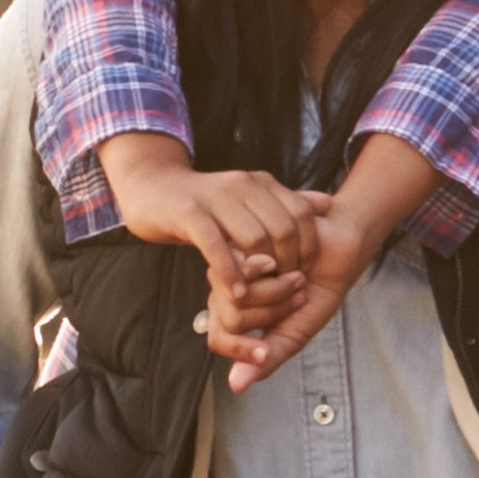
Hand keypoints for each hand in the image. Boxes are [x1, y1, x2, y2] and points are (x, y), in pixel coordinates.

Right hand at [102, 141, 317, 349]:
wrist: (151, 188)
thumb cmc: (202, 203)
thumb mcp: (246, 200)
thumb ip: (284, 203)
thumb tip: (327, 204)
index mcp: (260, 182)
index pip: (301, 214)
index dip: (309, 247)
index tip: (304, 273)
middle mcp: (242, 184)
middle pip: (282, 228)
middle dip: (289, 264)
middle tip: (284, 288)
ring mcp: (215, 197)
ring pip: (254, 238)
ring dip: (263, 273)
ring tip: (263, 295)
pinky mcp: (188, 213)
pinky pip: (216, 246)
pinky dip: (230, 273)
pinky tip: (236, 294)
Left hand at [219, 171, 403, 392]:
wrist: (340, 247)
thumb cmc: (318, 287)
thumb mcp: (296, 330)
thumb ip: (267, 357)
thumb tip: (236, 386)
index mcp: (237, 314)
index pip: (218, 340)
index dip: (242, 350)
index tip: (267, 351)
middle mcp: (227, 290)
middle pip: (230, 319)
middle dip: (274, 313)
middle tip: (298, 296)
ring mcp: (230, 264)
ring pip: (236, 296)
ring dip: (278, 292)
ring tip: (297, 276)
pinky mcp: (238, 240)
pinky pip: (243, 270)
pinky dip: (276, 271)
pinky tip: (290, 260)